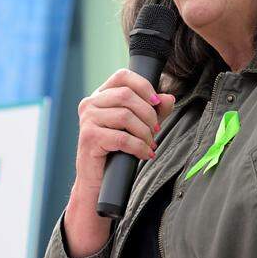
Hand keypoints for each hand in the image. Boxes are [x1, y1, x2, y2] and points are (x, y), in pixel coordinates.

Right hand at [64, 69, 174, 256]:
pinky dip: (139, 147)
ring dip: (144, 132)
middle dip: (148, 114)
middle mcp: (90, 103)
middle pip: (126, 95)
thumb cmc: (116, 151)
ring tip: (150, 144)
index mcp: (100, 95)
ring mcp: (87, 120)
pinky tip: (145, 154)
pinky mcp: (89, 138)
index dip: (143, 86)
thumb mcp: (138, 126)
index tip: (157, 102)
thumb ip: (154, 110)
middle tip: (155, 130)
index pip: (122, 76)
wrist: (97, 181)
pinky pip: (122, 138)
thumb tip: (169, 97)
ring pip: (125, 116)